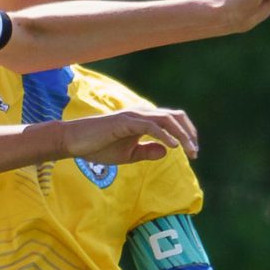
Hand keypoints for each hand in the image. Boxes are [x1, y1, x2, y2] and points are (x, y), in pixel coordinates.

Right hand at [60, 107, 197, 167]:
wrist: (75, 142)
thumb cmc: (98, 147)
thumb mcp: (128, 154)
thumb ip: (147, 151)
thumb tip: (167, 150)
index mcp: (144, 121)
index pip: (173, 120)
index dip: (186, 134)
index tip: (193, 152)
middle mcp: (142, 114)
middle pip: (175, 116)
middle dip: (189, 133)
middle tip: (195, 152)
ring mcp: (134, 116)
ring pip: (166, 119)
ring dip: (181, 135)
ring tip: (189, 151)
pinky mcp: (126, 122)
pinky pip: (151, 126)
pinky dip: (164, 136)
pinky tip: (173, 147)